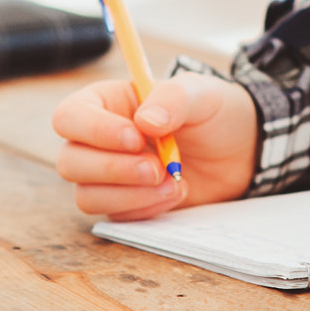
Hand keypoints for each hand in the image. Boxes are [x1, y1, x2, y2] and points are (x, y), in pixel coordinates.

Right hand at [51, 73, 257, 219]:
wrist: (240, 152)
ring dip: (129, 195)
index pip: (70, 117)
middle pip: (70, 162)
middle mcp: (97, 141)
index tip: (135, 137)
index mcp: (105, 103)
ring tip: (174, 182)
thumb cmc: (214, 113)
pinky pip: (115, 217)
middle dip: (113, 169)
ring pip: (86, 196)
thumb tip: (146, 122)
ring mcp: (108, 176)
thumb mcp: (201, 93)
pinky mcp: (125, 205)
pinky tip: (175, 192)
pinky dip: (145, 209)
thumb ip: (173, 98)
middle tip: (158, 168)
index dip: (94, 130)